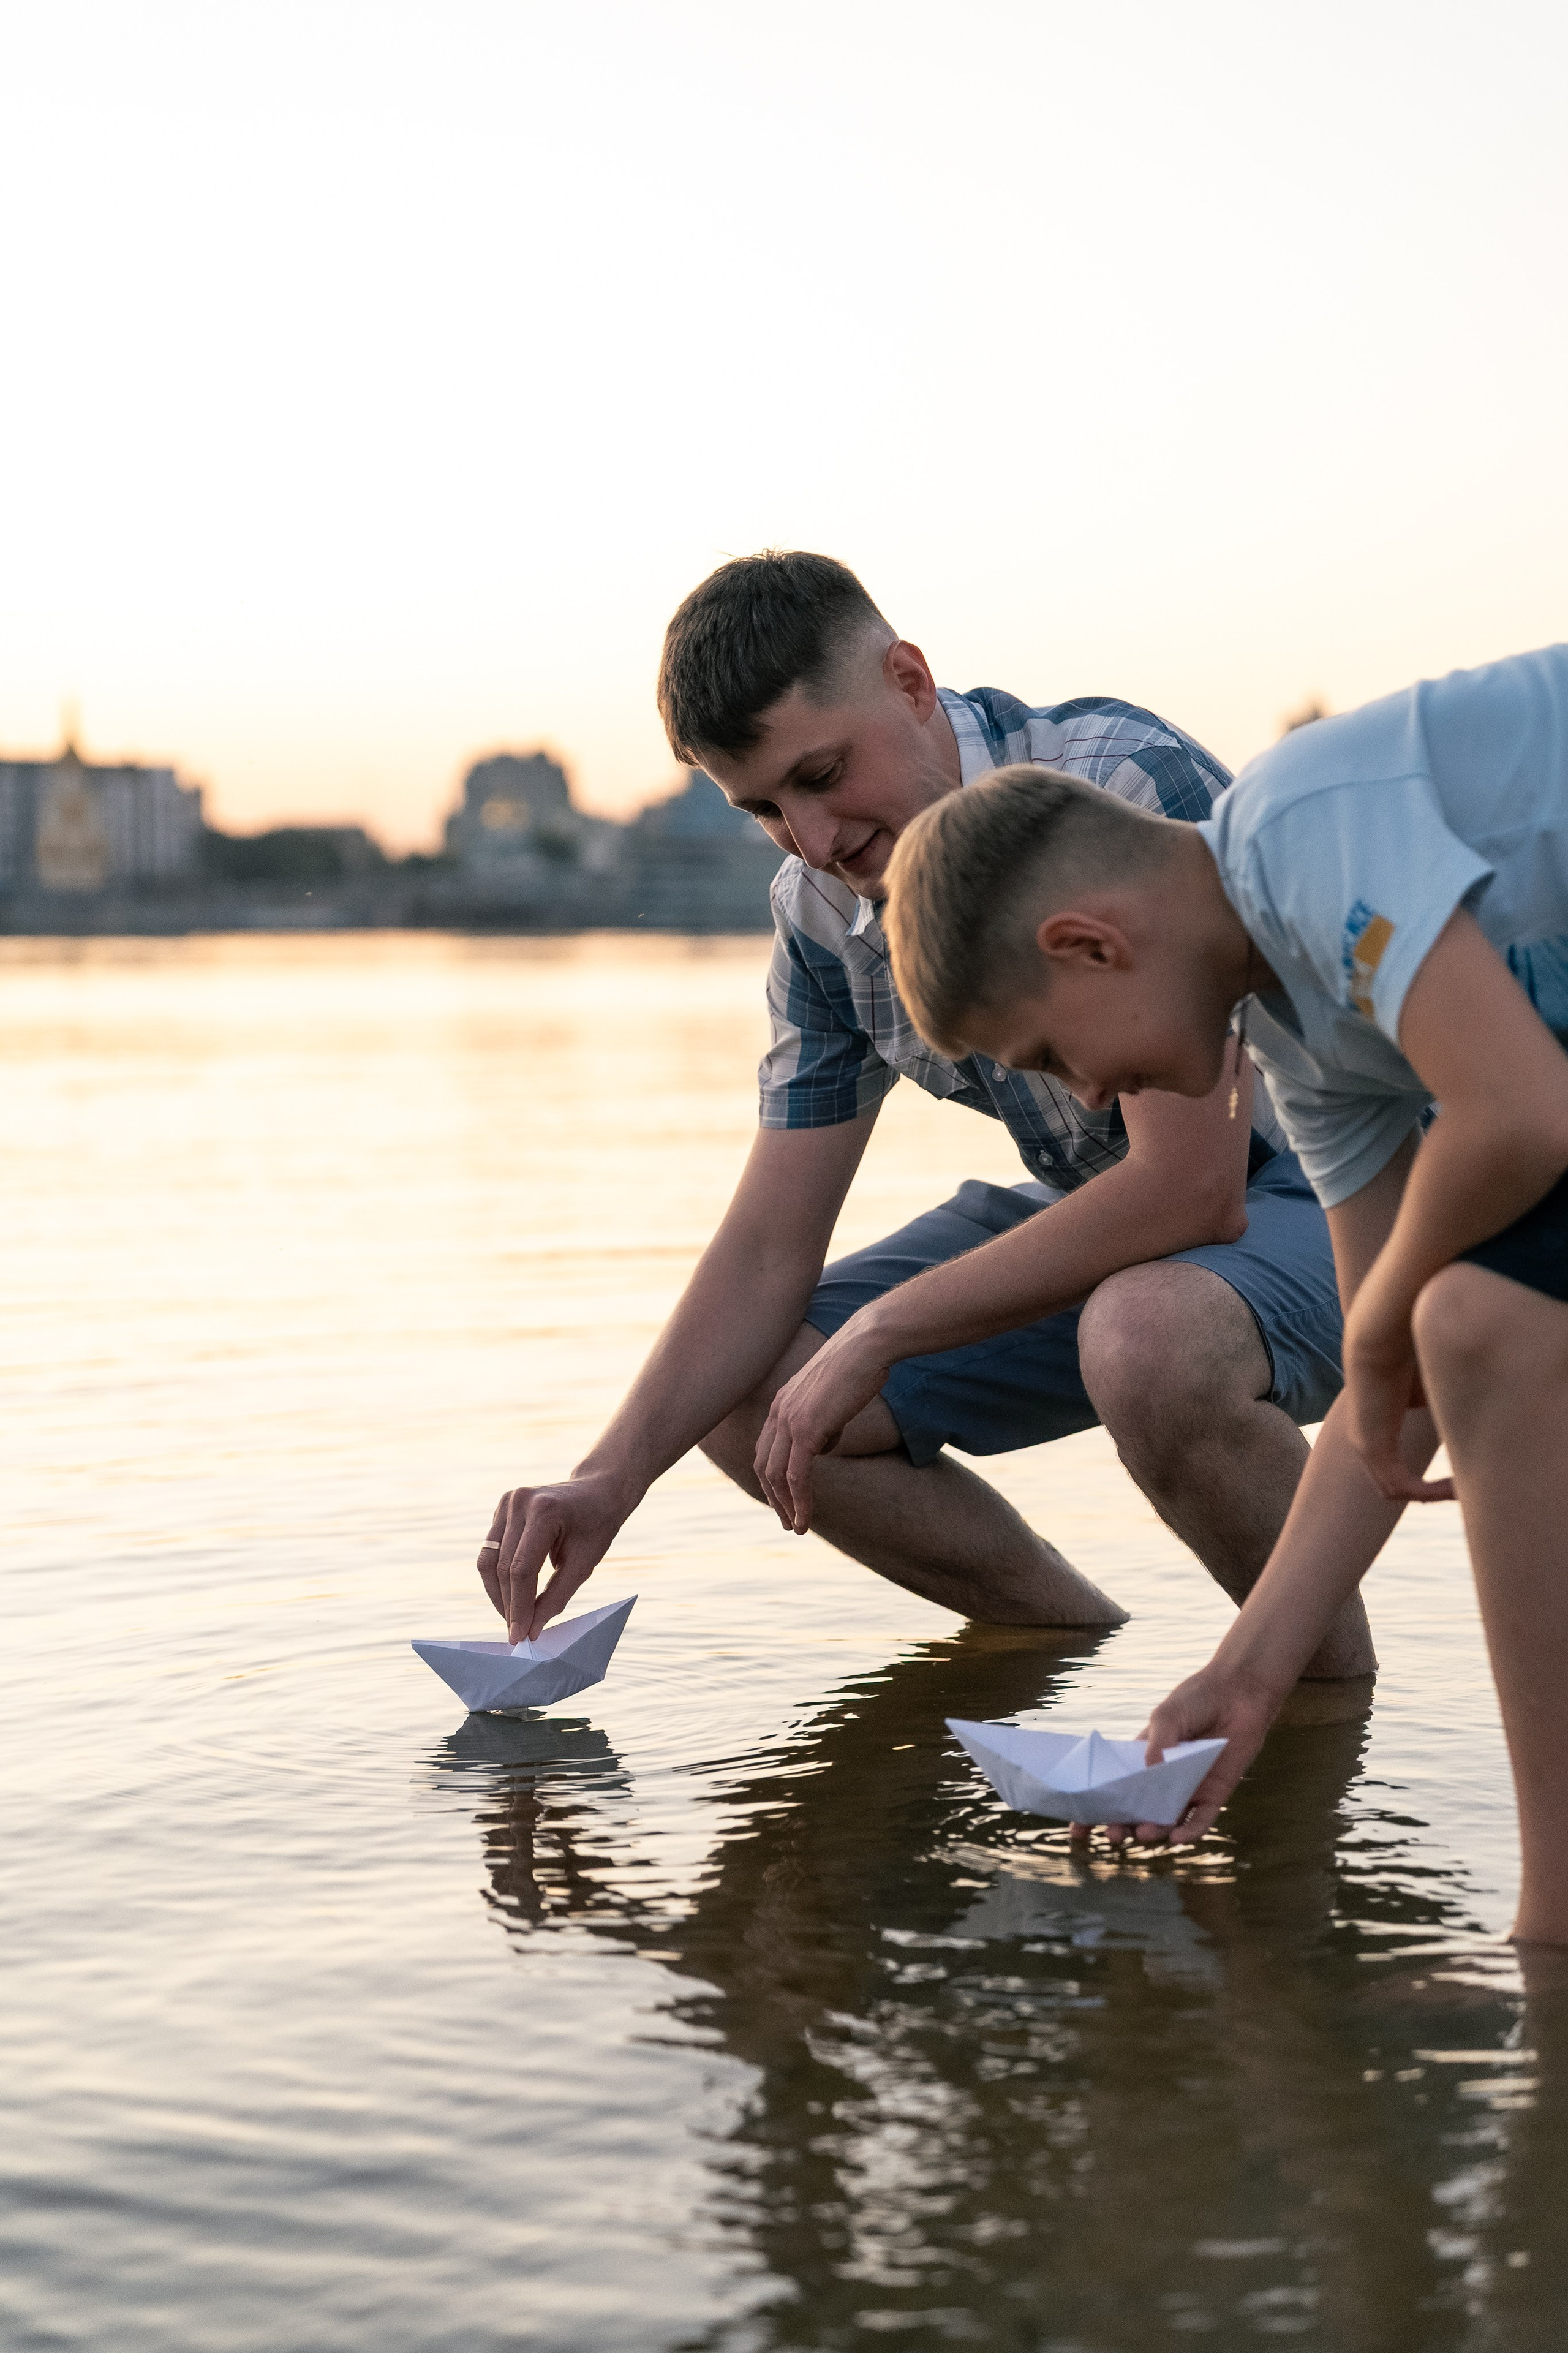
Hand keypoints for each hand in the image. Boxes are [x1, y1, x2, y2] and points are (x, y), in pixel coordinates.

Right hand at [476, 1469, 637, 1640]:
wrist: (598, 1491)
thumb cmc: (597, 1527)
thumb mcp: (583, 1565)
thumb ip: (556, 1598)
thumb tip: (531, 1631)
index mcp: (544, 1511)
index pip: (521, 1570)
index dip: (519, 1607)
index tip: (520, 1637)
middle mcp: (519, 1502)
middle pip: (502, 1567)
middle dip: (507, 1605)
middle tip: (516, 1633)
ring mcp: (507, 1501)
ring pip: (488, 1560)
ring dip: (497, 1593)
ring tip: (512, 1617)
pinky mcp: (502, 1507)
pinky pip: (491, 1548)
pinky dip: (498, 1575)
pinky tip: (512, 1593)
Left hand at [754, 1325, 890, 1532]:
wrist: (867, 1345)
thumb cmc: (859, 1365)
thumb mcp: (833, 1397)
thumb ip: (822, 1420)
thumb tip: (823, 1445)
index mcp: (781, 1402)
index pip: (765, 1448)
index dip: (771, 1477)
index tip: (783, 1498)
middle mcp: (778, 1411)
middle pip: (763, 1465)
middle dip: (774, 1497)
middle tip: (787, 1520)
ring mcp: (789, 1419)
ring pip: (776, 1475)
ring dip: (785, 1505)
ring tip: (797, 1526)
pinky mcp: (806, 1428)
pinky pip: (796, 1475)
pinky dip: (800, 1500)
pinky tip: (806, 1518)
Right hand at [1068, 1662, 1281, 1849]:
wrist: (1238, 1691)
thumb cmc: (1197, 1698)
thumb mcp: (1167, 1714)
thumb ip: (1156, 1742)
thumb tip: (1147, 1773)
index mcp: (1142, 1759)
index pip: (1114, 1788)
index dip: (1095, 1809)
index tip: (1078, 1828)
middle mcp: (1163, 1779)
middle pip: (1136, 1811)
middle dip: (1121, 1826)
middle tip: (1113, 1834)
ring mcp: (1188, 1789)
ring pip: (1165, 1821)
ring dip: (1152, 1831)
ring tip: (1143, 1832)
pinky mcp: (1215, 1793)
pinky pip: (1200, 1820)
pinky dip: (1189, 1832)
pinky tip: (1178, 1837)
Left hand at [1342, 1287, 1452, 1504]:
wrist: (1379, 1334)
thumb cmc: (1406, 1349)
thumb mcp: (1431, 1386)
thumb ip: (1445, 1404)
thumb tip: (1475, 1415)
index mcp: (1376, 1427)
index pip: (1396, 1467)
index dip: (1429, 1477)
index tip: (1463, 1474)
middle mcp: (1365, 1441)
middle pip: (1396, 1484)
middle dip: (1431, 1493)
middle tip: (1466, 1492)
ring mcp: (1365, 1446)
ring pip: (1397, 1490)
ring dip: (1433, 1494)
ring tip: (1465, 1490)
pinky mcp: (1371, 1447)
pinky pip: (1400, 1487)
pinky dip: (1428, 1492)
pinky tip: (1454, 1487)